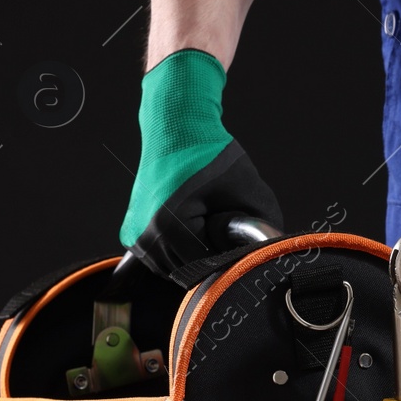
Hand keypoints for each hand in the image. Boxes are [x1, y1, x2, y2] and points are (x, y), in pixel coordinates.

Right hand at [119, 48, 282, 278]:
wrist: (176, 126)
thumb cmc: (211, 153)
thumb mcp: (248, 188)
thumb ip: (265, 226)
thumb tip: (269, 256)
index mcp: (170, 226)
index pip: (208, 269)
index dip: (229, 257)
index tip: (236, 234)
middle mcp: (146, 236)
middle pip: (190, 274)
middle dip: (211, 257)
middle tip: (221, 224)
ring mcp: (135, 237)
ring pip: (174, 271)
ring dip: (194, 257)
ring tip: (204, 223)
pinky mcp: (131, 235)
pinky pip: (161, 260)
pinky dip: (178, 252)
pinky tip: (190, 228)